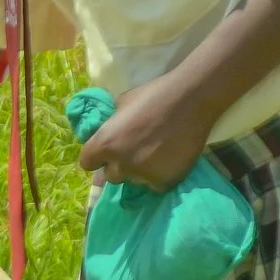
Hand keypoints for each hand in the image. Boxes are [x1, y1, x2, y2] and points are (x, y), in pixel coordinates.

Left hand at [75, 74, 216, 192]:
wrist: (191, 99)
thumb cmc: (154, 94)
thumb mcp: (121, 103)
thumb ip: (111, 125)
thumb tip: (107, 134)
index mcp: (105, 143)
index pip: (87, 162)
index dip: (96, 157)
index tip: (105, 153)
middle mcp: (121, 163)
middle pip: (111, 175)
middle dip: (119, 165)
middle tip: (133, 152)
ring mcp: (143, 175)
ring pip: (133, 181)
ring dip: (139, 171)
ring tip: (154, 154)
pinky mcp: (164, 182)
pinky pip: (153, 185)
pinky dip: (158, 176)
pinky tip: (167, 160)